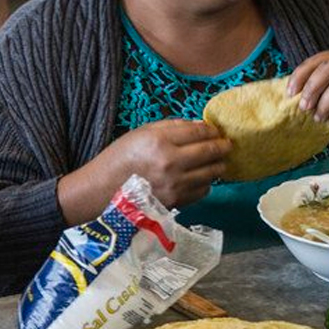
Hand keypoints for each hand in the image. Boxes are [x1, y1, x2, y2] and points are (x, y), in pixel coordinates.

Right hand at [93, 120, 229, 208]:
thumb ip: (172, 127)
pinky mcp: (176, 201)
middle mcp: (170, 162)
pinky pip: (203, 190)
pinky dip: (205, 183)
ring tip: (216, 162)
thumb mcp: (141, 133)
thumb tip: (200, 127)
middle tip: (226, 145)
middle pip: (212, 151)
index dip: (213, 130)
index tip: (217, 130)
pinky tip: (199, 178)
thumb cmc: (120, 158)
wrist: (102, 190)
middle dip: (223, 146)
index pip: (200, 132)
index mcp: (160, 141)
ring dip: (218, 165)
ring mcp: (175, 184)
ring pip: (212, 173)